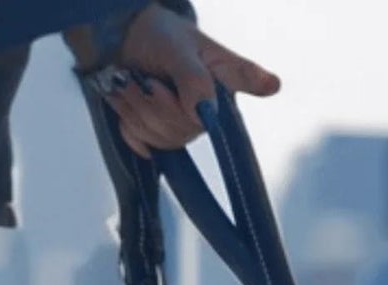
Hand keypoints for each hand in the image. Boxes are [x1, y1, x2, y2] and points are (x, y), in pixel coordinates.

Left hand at [67, 5, 280, 157]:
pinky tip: (131, 102)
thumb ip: (193, 80)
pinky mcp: (162, 136)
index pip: (241, 93)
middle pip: (183, 130)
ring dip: (136, 108)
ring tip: (134, 83)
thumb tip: (207, 113)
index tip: (263, 83)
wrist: (124, 38)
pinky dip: (128, 123)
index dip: (242, 90)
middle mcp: (209, 112)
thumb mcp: (176, 48)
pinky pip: (143, 145)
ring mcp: (186, 128)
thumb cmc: (158, 36)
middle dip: (153, 103)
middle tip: (146, 78)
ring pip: (160, 138)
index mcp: (222, 84)